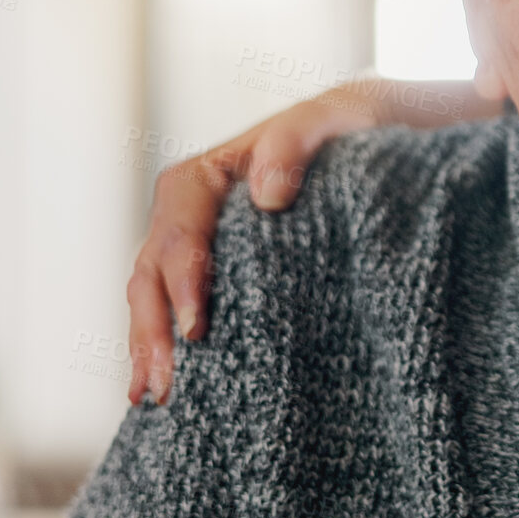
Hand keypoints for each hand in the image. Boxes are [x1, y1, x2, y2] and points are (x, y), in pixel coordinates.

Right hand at [125, 89, 381, 404]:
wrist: (370, 135)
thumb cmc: (349, 126)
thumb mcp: (333, 120)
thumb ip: (296, 141)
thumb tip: (267, 196)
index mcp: (208, 174)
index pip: (181, 227)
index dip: (183, 279)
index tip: (198, 328)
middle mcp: (193, 211)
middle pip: (153, 270)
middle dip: (153, 329)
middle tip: (164, 386)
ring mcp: (201, 245)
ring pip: (154, 296)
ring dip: (148, 345)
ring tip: (152, 397)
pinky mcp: (219, 272)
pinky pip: (178, 307)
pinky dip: (165, 343)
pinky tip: (164, 385)